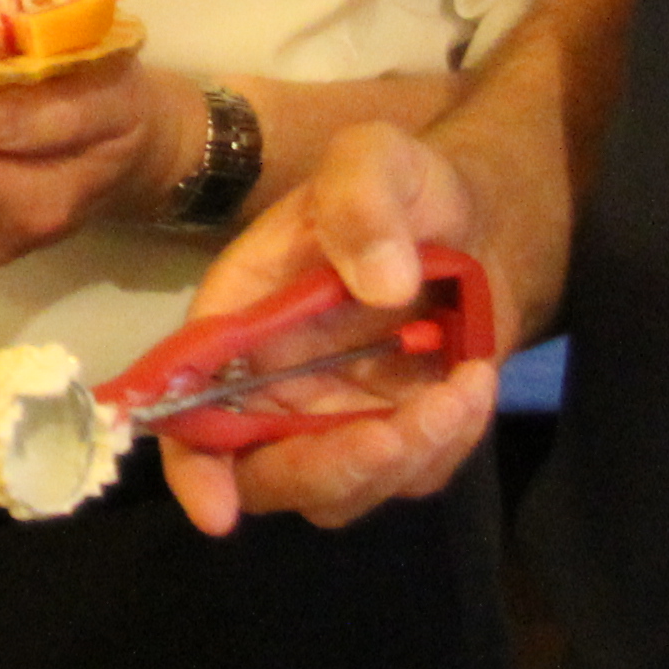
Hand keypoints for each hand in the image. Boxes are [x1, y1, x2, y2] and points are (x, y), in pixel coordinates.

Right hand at [156, 122, 506, 535]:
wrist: (480, 219)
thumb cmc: (406, 186)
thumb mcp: (375, 157)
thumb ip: (361, 198)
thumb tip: (380, 284)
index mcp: (238, 323)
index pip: (187, 409)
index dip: (192, 467)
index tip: (217, 511)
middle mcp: (271, 386)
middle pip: (264, 474)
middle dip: (328, 471)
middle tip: (394, 438)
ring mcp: (333, 420)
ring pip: (342, 490)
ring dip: (403, 457)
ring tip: (465, 385)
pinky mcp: (394, 438)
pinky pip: (409, 477)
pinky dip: (445, 446)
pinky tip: (475, 385)